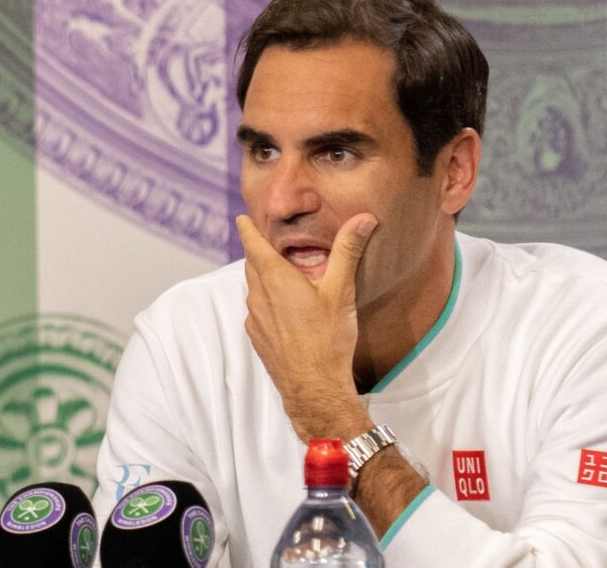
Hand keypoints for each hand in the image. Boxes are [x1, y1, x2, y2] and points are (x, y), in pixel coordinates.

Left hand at [236, 213, 377, 440]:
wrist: (314, 388)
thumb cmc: (327, 339)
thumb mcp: (341, 290)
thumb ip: (348, 251)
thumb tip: (363, 218)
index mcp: (275, 279)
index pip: (253, 244)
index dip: (248, 229)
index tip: (243, 219)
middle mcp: (258, 296)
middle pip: (252, 266)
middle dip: (258, 252)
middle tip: (269, 243)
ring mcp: (255, 319)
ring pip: (254, 289)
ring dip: (264, 279)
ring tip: (283, 276)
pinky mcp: (258, 338)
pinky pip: (258, 311)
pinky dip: (267, 302)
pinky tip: (286, 310)